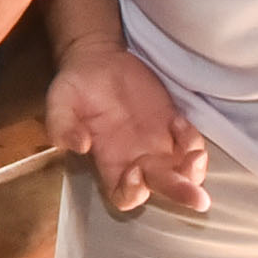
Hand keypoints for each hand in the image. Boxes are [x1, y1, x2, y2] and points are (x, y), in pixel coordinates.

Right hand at [46, 36, 208, 212]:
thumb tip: (78, 146)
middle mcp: (137, 160)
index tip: (135, 171)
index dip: (133, 193)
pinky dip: (193, 142)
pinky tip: (181, 123)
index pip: (124, 196)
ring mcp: (158, 144)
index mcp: (109, 162)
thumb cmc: (75, 86)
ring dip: (194, 172)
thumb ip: (61, 125)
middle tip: (198, 198)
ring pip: (184, 173)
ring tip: (195, 156)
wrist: (98, 59)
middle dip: (180, 193)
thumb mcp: (59, 102)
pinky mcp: (173, 125)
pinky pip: (191, 145)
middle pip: (162, 188)